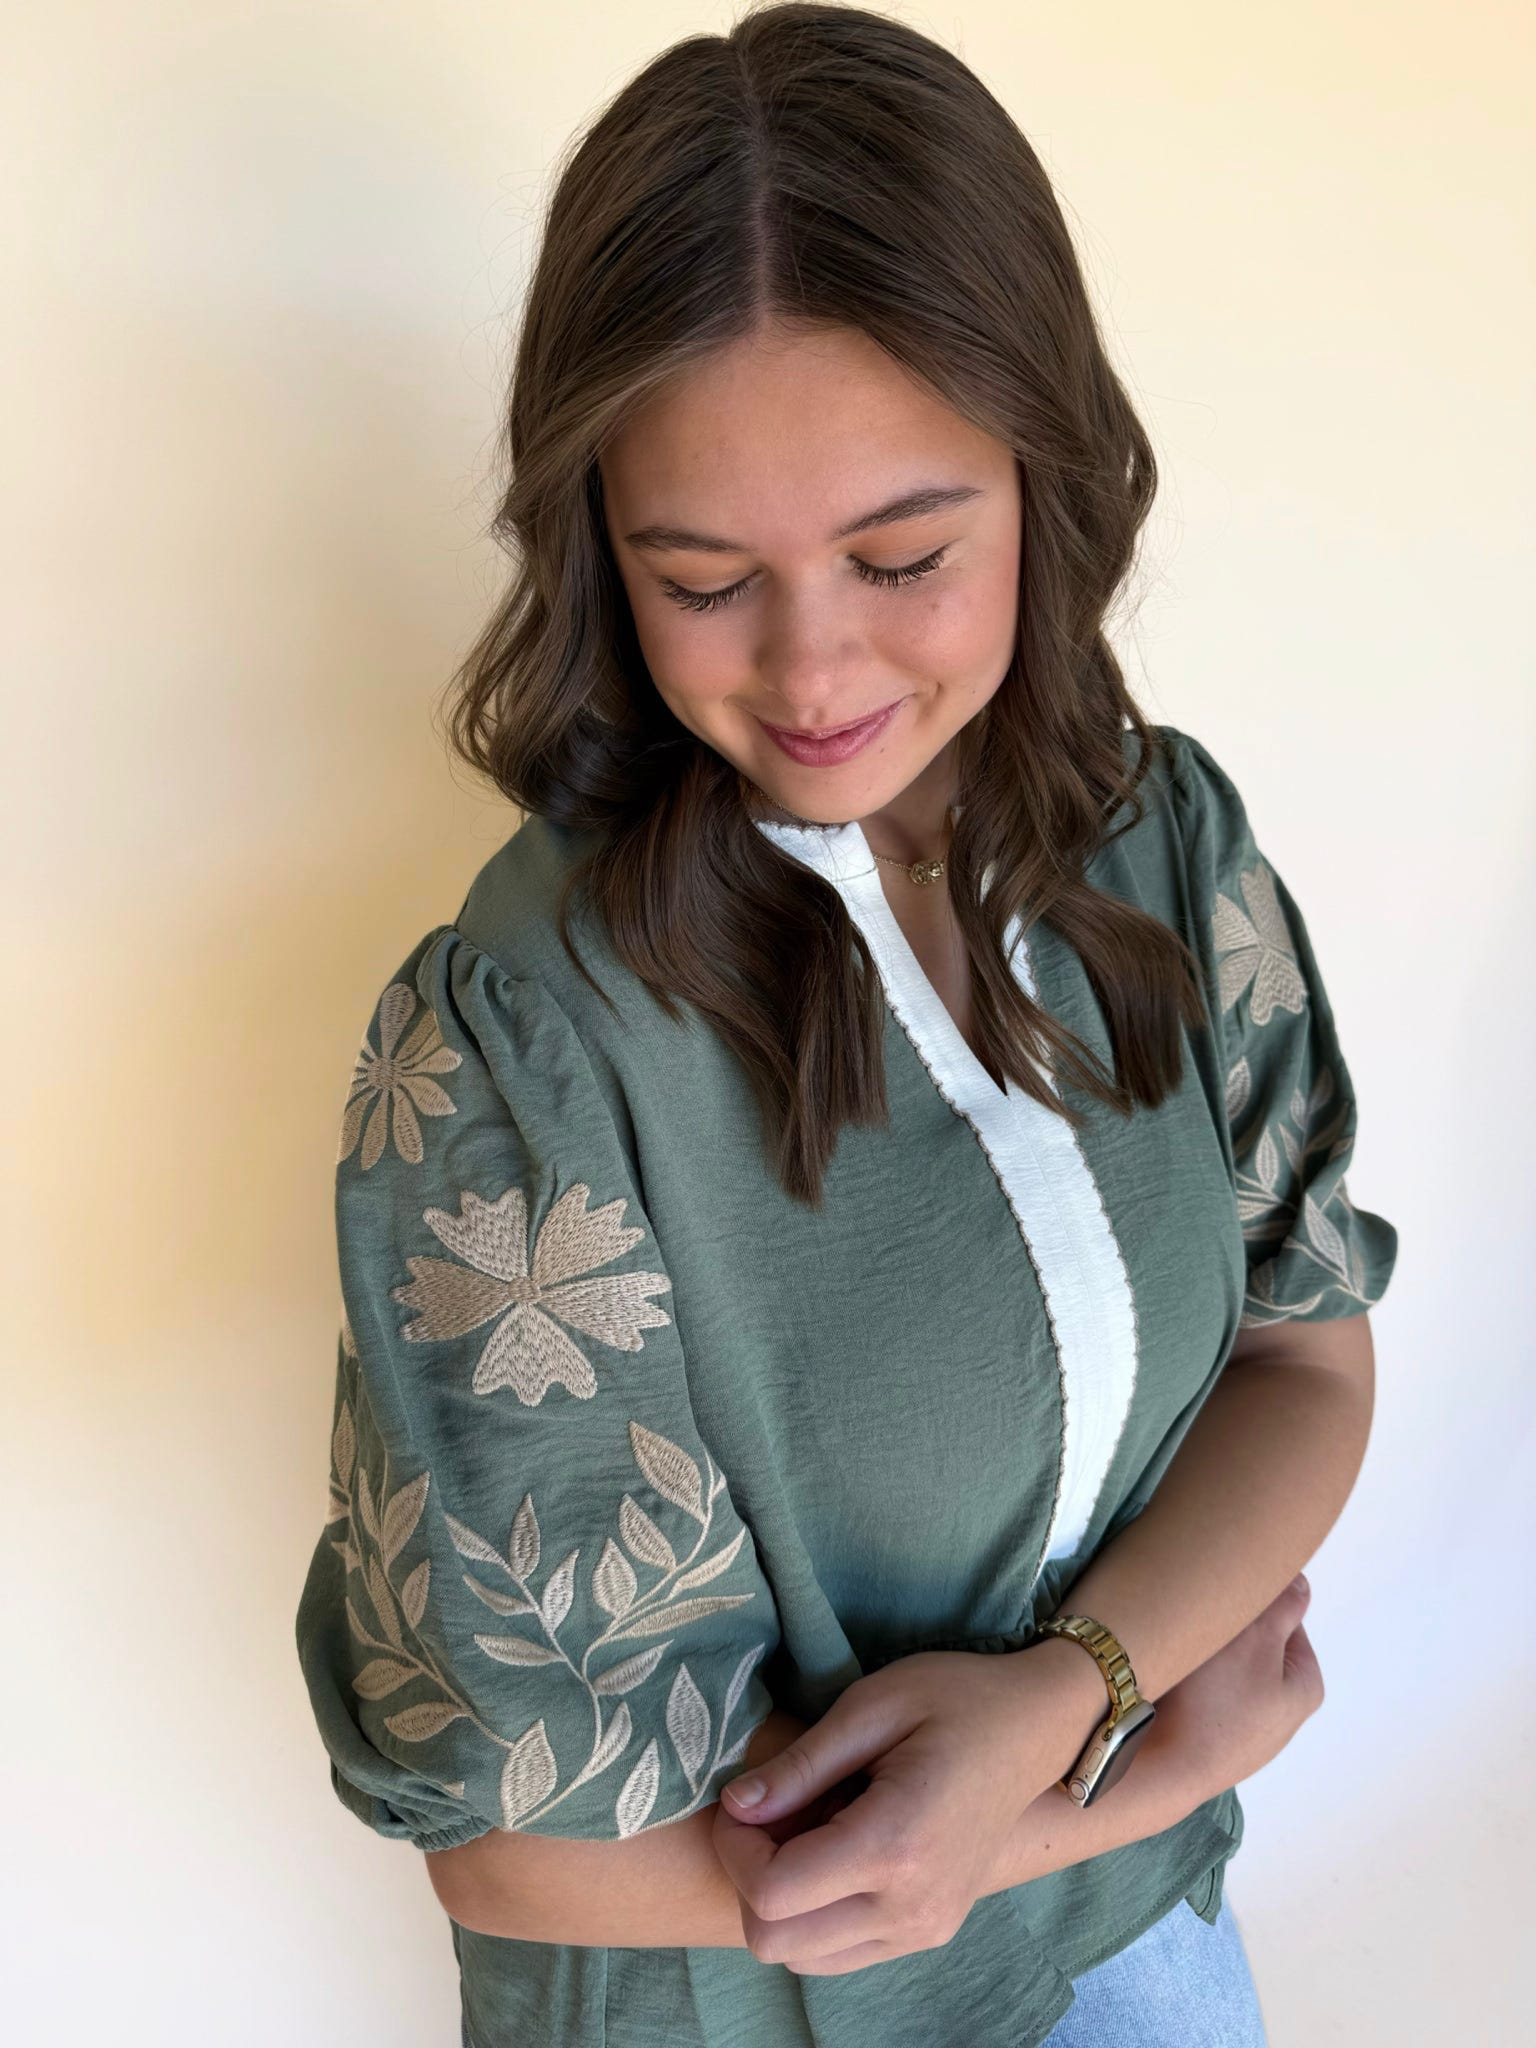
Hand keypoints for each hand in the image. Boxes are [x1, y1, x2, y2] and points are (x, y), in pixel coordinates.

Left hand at [709, 1646, 1092, 1974]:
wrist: (1040, 1726)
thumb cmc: (960, 1698)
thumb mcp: (873, 1705)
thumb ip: (800, 1764)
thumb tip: (734, 1806)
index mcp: (895, 1847)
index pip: (772, 1894)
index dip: (734, 1848)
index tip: (741, 1801)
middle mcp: (911, 1907)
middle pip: (776, 1943)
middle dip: (748, 1879)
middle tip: (767, 1815)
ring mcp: (925, 1929)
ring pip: (803, 1958)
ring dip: (781, 1902)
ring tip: (803, 1830)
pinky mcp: (930, 1931)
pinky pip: (842, 1952)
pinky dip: (816, 1914)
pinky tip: (832, 1851)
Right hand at [1152, 1570, 1323, 1804]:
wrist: (1163, 1767)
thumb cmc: (1216, 1699)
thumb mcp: (1256, 1637)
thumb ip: (1283, 1605)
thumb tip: (1300, 1581)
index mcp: (1305, 1687)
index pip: (1286, 1620)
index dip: (1253, 1604)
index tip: (1223, 1605)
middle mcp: (1283, 1716)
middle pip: (1255, 1647)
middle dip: (1228, 1633)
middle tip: (1200, 1630)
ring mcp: (1246, 1736)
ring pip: (1225, 1674)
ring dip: (1204, 1660)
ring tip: (1182, 1660)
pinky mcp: (1212, 1746)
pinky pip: (1204, 1700)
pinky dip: (1189, 1688)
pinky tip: (1171, 1689)